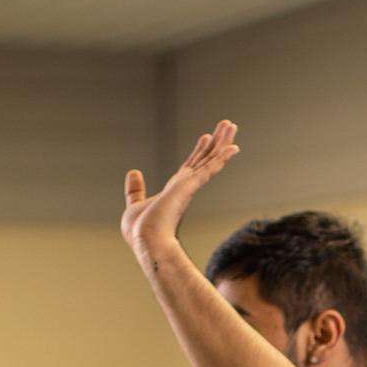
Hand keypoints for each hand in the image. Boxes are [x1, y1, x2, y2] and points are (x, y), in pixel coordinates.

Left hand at [120, 120, 239, 263]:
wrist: (146, 241)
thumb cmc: (140, 230)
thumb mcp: (135, 204)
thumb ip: (136, 189)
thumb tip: (134, 172)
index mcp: (174, 192)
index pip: (190, 167)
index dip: (199, 151)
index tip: (206, 137)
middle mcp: (185, 187)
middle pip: (205, 159)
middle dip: (216, 142)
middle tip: (228, 125)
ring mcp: (189, 187)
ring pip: (210, 159)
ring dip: (222, 142)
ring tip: (231, 124)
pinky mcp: (189, 187)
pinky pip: (209, 168)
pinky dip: (222, 157)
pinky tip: (233, 147)